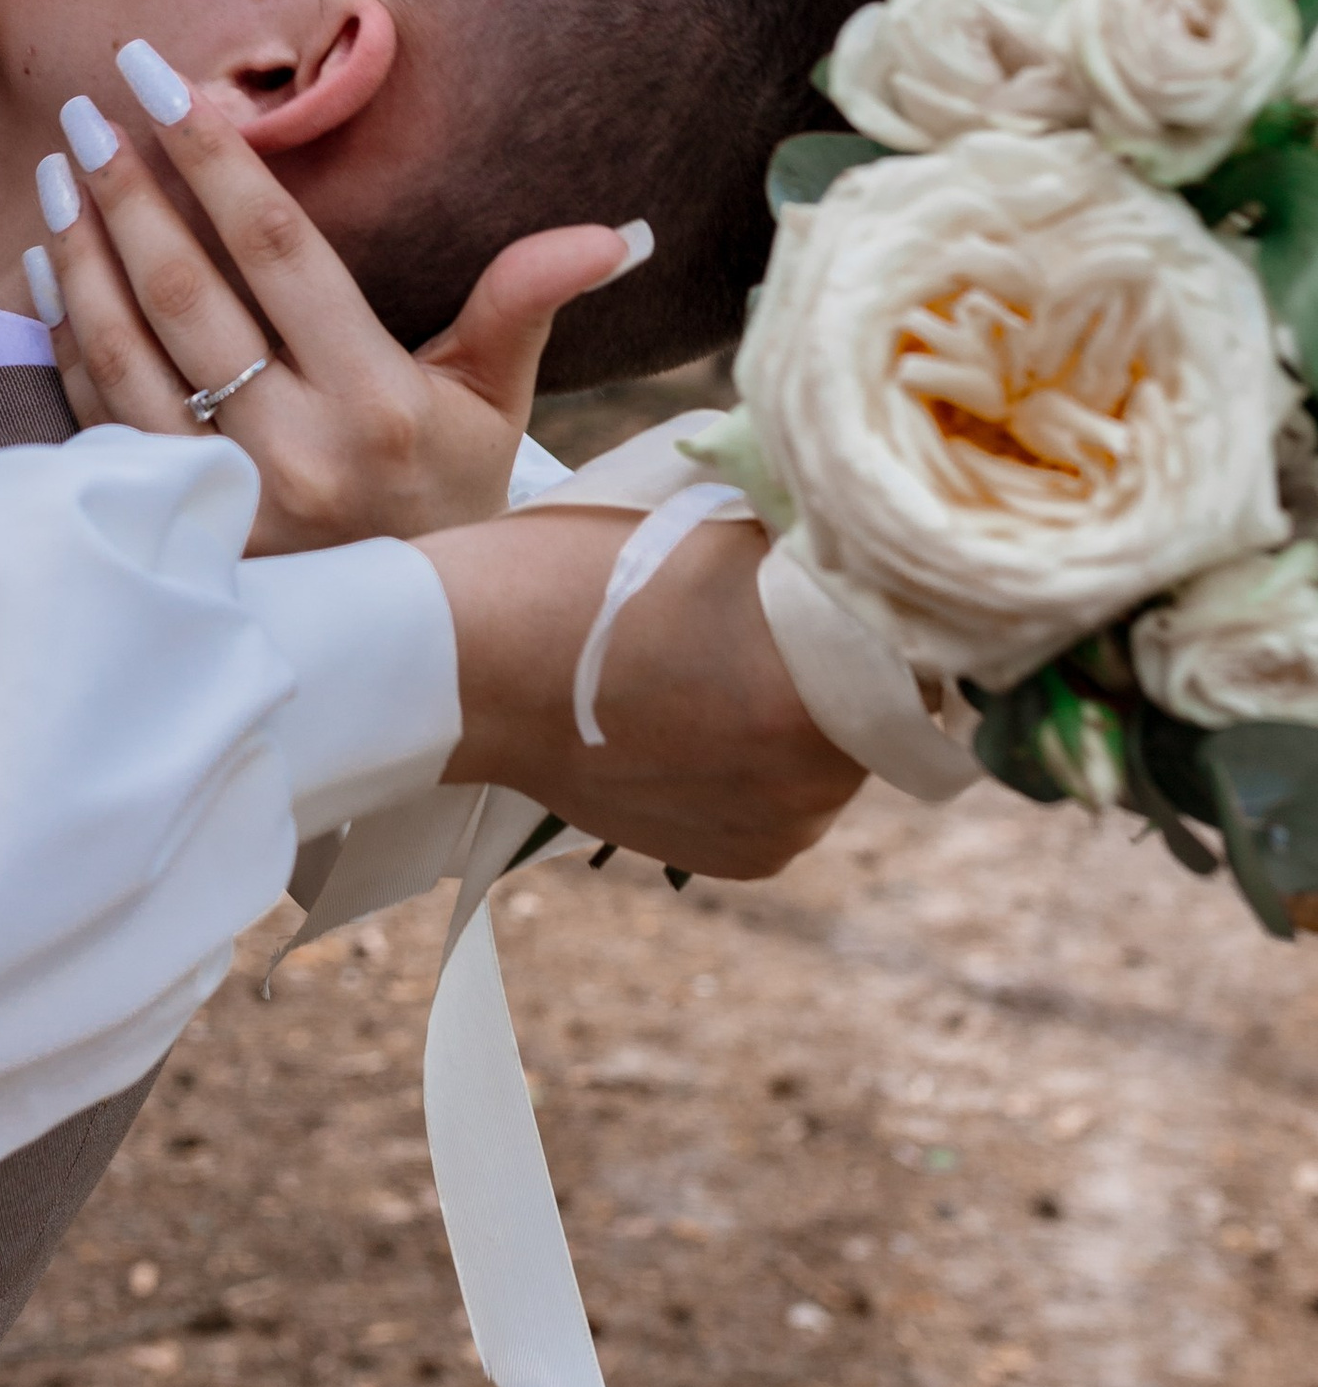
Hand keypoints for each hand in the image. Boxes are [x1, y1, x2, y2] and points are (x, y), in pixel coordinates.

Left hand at [30, 50, 642, 552]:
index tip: (163, 77)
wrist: (408, 645)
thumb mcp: (493, 402)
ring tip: (60, 169)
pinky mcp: (173, 530)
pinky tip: (50, 266)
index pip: (277, 248)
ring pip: (127, 351)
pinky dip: (66, 335)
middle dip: (128, 188)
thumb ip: (524, 302)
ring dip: (83, 252)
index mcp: (376, 405)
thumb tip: (616, 233)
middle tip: (88, 106)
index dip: (215, 155)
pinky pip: (98, 417)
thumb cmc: (449, 497)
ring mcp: (224, 500)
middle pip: (187, 292)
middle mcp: (294, 453)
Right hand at [427, 504, 863, 880]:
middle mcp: (817, 782)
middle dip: (850, 662)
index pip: (918, 645)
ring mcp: (780, 829)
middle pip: (886, 703)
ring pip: (841, 756)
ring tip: (729, 667)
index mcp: (822, 690)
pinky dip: (769, 766)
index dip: (895, 605)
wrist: (468, 666)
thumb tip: (875, 535)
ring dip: (810, 717)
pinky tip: (705, 717)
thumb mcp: (718, 526)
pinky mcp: (742, 860)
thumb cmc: (580, 571)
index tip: (860, 579)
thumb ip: (812, 544)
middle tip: (785, 617)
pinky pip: (794, 801)